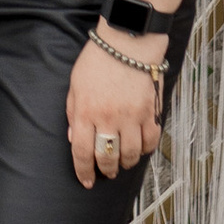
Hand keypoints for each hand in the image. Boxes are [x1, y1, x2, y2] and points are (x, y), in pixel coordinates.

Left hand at [67, 32, 165, 191]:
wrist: (127, 42)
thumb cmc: (98, 60)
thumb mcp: (75, 85)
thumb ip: (72, 113)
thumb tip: (73, 138)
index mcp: (85, 112)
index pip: (82, 152)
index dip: (84, 172)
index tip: (87, 181)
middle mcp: (108, 118)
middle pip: (107, 157)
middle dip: (106, 170)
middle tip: (107, 172)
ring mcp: (131, 116)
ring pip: (131, 154)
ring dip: (126, 162)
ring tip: (123, 162)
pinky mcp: (150, 111)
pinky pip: (151, 141)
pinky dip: (146, 149)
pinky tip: (140, 147)